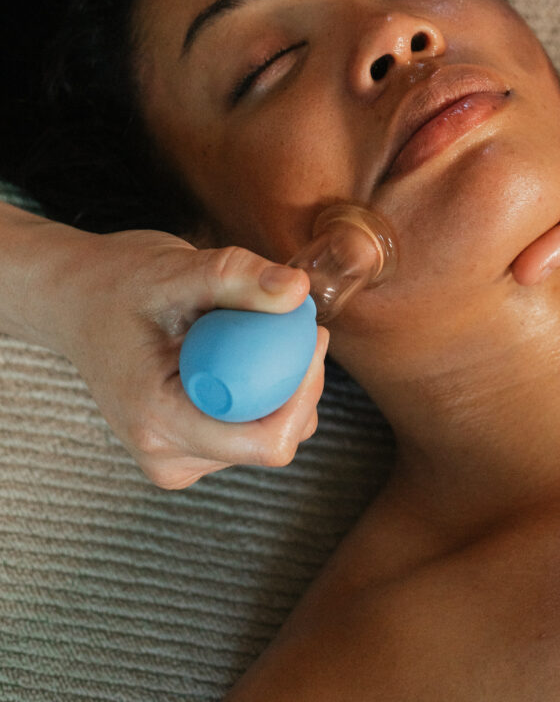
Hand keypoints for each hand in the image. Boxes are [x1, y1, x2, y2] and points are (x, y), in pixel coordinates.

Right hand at [52, 228, 326, 488]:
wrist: (79, 301)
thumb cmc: (119, 283)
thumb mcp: (175, 269)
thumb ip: (236, 276)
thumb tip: (298, 291)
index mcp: (157, 420)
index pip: (263, 442)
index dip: (303, 392)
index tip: (312, 335)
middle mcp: (166, 455)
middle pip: (274, 439)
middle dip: (298, 382)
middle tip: (297, 321)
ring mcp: (178, 458)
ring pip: (269, 436)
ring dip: (281, 384)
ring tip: (254, 330)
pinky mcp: (190, 450)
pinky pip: (252, 429)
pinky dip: (263, 390)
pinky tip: (242, 353)